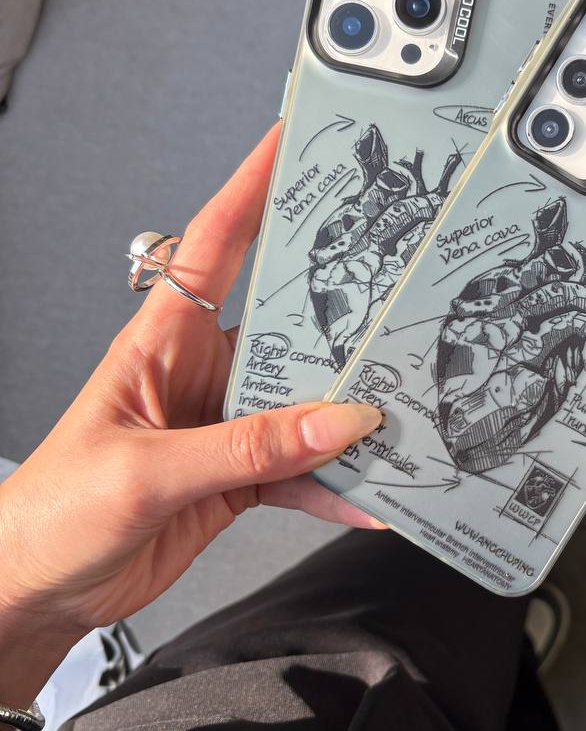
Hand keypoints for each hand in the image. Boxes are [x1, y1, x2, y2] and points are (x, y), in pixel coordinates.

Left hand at [0, 126, 382, 706]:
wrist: (37, 588)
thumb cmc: (53, 511)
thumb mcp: (146, 470)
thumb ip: (245, 448)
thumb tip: (335, 423)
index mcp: (161, 340)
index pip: (213, 243)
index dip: (254, 186)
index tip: (297, 141)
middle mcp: (201, 371)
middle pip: (283, 319)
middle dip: (341, 303)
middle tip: (400, 284)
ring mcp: (224, 423)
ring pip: (306, 401)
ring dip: (350, 413)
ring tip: (402, 414)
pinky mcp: (239, 474)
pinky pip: (301, 470)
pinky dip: (336, 486)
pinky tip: (368, 497)